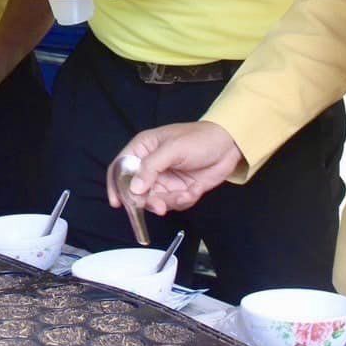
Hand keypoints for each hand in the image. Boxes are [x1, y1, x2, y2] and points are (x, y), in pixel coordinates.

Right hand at [106, 122, 244, 215]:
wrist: (228, 145)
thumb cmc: (198, 139)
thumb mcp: (172, 149)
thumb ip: (151, 168)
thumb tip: (133, 188)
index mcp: (143, 149)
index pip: (121, 168)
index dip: (116, 185)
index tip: (118, 203)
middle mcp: (151, 166)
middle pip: (137, 190)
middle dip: (148, 201)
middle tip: (160, 206)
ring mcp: (165, 179)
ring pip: (156, 200)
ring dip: (170, 202)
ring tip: (185, 195)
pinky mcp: (179, 190)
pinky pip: (174, 204)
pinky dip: (184, 200)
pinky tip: (194, 190)